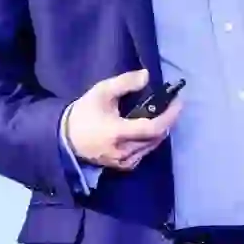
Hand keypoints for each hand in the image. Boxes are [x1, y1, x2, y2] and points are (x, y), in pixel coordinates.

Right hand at [66, 69, 182, 171]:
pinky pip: (145, 153)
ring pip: (152, 146)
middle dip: (168, 120)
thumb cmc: (84, 113)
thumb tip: (147, 76)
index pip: (153, 128)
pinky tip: (150, 128)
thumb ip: (125, 83)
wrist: (65, 138)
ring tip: (163, 113)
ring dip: (161, 130)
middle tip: (172, 104)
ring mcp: (123, 162)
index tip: (178, 101)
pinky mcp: (123, 167)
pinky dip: (151, 140)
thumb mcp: (101, 92)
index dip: (170, 115)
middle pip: (156, 137)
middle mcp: (123, 151)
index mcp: (117, 133)